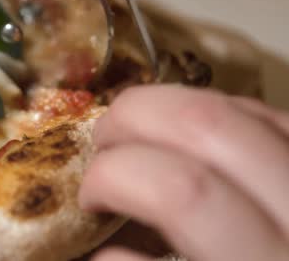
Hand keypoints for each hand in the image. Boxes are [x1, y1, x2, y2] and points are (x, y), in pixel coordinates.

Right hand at [79, 85, 288, 260]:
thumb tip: (102, 255)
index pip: (186, 193)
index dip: (115, 177)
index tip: (86, 199)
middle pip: (209, 126)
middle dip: (132, 118)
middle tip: (101, 144)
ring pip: (239, 107)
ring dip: (166, 106)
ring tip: (132, 131)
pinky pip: (265, 113)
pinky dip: (209, 111)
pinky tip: (183, 134)